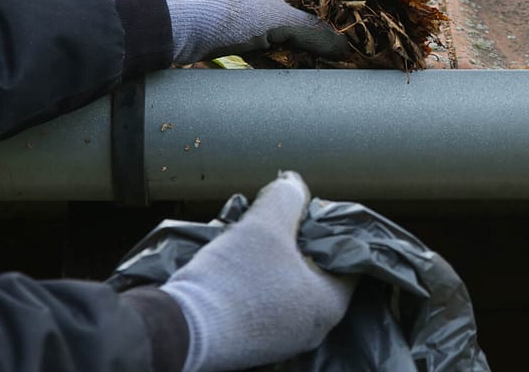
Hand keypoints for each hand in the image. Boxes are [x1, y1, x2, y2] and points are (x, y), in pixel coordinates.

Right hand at [160, 172, 355, 371]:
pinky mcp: (255, 345)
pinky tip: (235, 267)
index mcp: (330, 304)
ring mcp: (284, 341)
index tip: (307, 212)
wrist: (179, 329)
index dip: (329, 228)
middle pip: (316, 271)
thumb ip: (286, 197)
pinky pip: (266, 304)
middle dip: (296, 242)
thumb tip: (293, 182)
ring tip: (249, 241)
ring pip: (287, 287)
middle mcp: (313, 328)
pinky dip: (256, 283)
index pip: (348, 258)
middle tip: (275, 223)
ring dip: (272, 261)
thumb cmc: (233, 279)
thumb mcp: (265, 224)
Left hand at [161, 0, 347, 63]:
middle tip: (339, 43)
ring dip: (297, 43)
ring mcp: (243, 7)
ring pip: (280, 26)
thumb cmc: (226, 13)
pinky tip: (292, 68)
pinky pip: (263, 41)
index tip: (351, 15)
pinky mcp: (231, 30)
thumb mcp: (277, 22)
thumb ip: (314, 33)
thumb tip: (345, 47)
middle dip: (316, 27)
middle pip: (297, 5)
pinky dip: (277, 54)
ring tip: (320, 60)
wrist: (172, 29)